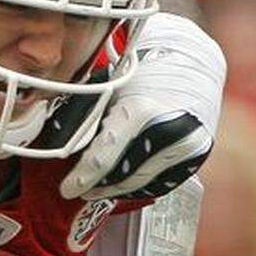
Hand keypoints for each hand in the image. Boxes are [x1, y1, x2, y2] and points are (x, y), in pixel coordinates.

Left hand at [61, 14, 225, 200]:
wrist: (187, 65)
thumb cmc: (140, 74)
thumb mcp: (107, 89)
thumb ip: (85, 118)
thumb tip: (58, 146)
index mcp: (141, 112)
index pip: (105, 157)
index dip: (82, 177)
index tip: (67, 189)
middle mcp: (169, 132)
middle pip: (124, 175)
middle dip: (97, 185)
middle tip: (77, 190)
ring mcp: (188, 147)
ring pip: (142, 183)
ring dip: (116, 189)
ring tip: (96, 188)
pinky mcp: (197, 156)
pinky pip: (161, 182)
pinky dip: (139, 186)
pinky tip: (122, 184)